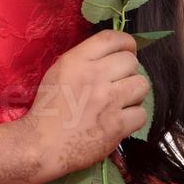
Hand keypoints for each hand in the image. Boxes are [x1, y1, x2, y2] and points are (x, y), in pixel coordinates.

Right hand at [20, 29, 149, 182]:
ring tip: (122, 101)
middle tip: (119, 83)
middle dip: (128, 71)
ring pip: (141, 85)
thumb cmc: (47, 108)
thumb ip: (83, 60)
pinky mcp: (117, 126)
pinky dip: (134, 117)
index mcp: (76, 61)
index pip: (111, 38)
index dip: (126, 42)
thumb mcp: (58, 72)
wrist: (41, 145)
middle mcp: (94, 76)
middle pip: (131, 61)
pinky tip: (121, 120)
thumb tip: (111, 55)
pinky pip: (142, 113)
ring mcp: (108, 102)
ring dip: (134, 93)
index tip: (128, 50)